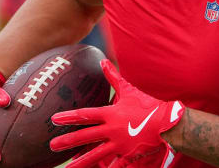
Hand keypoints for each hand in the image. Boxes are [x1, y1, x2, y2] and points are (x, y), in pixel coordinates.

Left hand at [50, 60, 185, 167]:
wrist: (167, 122)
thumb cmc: (147, 104)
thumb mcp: (129, 89)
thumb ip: (113, 77)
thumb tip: (102, 61)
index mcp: (111, 114)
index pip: (85, 115)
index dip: (69, 117)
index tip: (54, 120)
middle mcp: (112, 130)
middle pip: (86, 136)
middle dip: (67, 141)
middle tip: (52, 146)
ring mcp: (119, 144)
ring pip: (95, 154)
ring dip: (80, 162)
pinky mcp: (128, 155)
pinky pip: (114, 165)